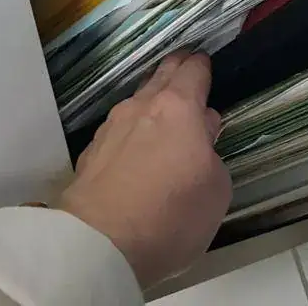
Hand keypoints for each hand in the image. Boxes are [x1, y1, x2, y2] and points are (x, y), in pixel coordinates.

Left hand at [58, 51, 231, 288]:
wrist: (98, 246)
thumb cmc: (170, 214)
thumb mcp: (216, 189)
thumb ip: (212, 152)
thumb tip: (202, 133)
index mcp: (179, 108)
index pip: (193, 70)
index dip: (202, 64)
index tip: (205, 61)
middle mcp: (142, 106)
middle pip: (162, 74)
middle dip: (176, 67)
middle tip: (186, 64)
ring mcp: (112, 127)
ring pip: (138, 99)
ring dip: (152, 98)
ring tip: (163, 106)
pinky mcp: (92, 152)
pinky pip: (120, 127)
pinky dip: (133, 127)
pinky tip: (137, 141)